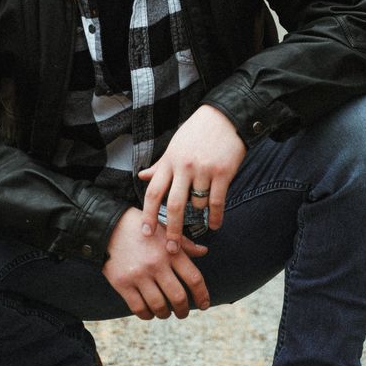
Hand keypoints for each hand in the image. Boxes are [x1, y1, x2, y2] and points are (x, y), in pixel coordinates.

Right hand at [102, 209, 209, 320]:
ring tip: (166, 313)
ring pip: (159, 306)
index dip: (202, 295)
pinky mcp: (122, 284)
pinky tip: (149, 312)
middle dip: (184, 310)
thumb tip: (204, 252)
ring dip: (165, 314)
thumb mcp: (165, 230)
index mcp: (170, 251)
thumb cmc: (141, 229)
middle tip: (183, 313)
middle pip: (178, 297)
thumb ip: (184, 244)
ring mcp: (139, 275)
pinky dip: (147, 315)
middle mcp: (156, 264)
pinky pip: (139, 308)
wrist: (108, 226)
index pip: (194, 278)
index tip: (204, 304)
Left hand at [138, 104, 246, 250]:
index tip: (146, 232)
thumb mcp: (174, 146)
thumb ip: (160, 165)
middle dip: (171, 230)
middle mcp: (184, 166)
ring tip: (201, 214)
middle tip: (171, 249)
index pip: (154, 192)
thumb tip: (141, 176)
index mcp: (170, 161)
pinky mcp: (222, 172)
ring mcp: (204, 169)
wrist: (224, 116)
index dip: (148, 214)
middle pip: (174, 205)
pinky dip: (215, 217)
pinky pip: (217, 201)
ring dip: (198, 213)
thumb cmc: (197, 132)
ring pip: (197, 203)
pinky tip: (214, 225)